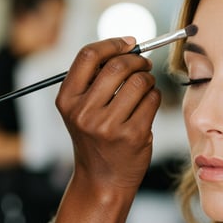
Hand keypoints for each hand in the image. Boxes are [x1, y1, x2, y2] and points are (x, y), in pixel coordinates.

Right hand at [56, 37, 160, 192]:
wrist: (102, 180)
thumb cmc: (95, 139)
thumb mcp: (81, 110)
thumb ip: (95, 79)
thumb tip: (128, 45)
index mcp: (67, 100)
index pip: (88, 55)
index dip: (113, 43)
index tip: (130, 43)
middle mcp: (84, 112)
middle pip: (118, 65)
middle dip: (138, 60)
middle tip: (144, 64)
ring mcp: (108, 125)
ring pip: (140, 81)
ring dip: (148, 79)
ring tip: (146, 88)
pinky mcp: (133, 135)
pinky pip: (153, 99)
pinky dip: (154, 96)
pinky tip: (147, 106)